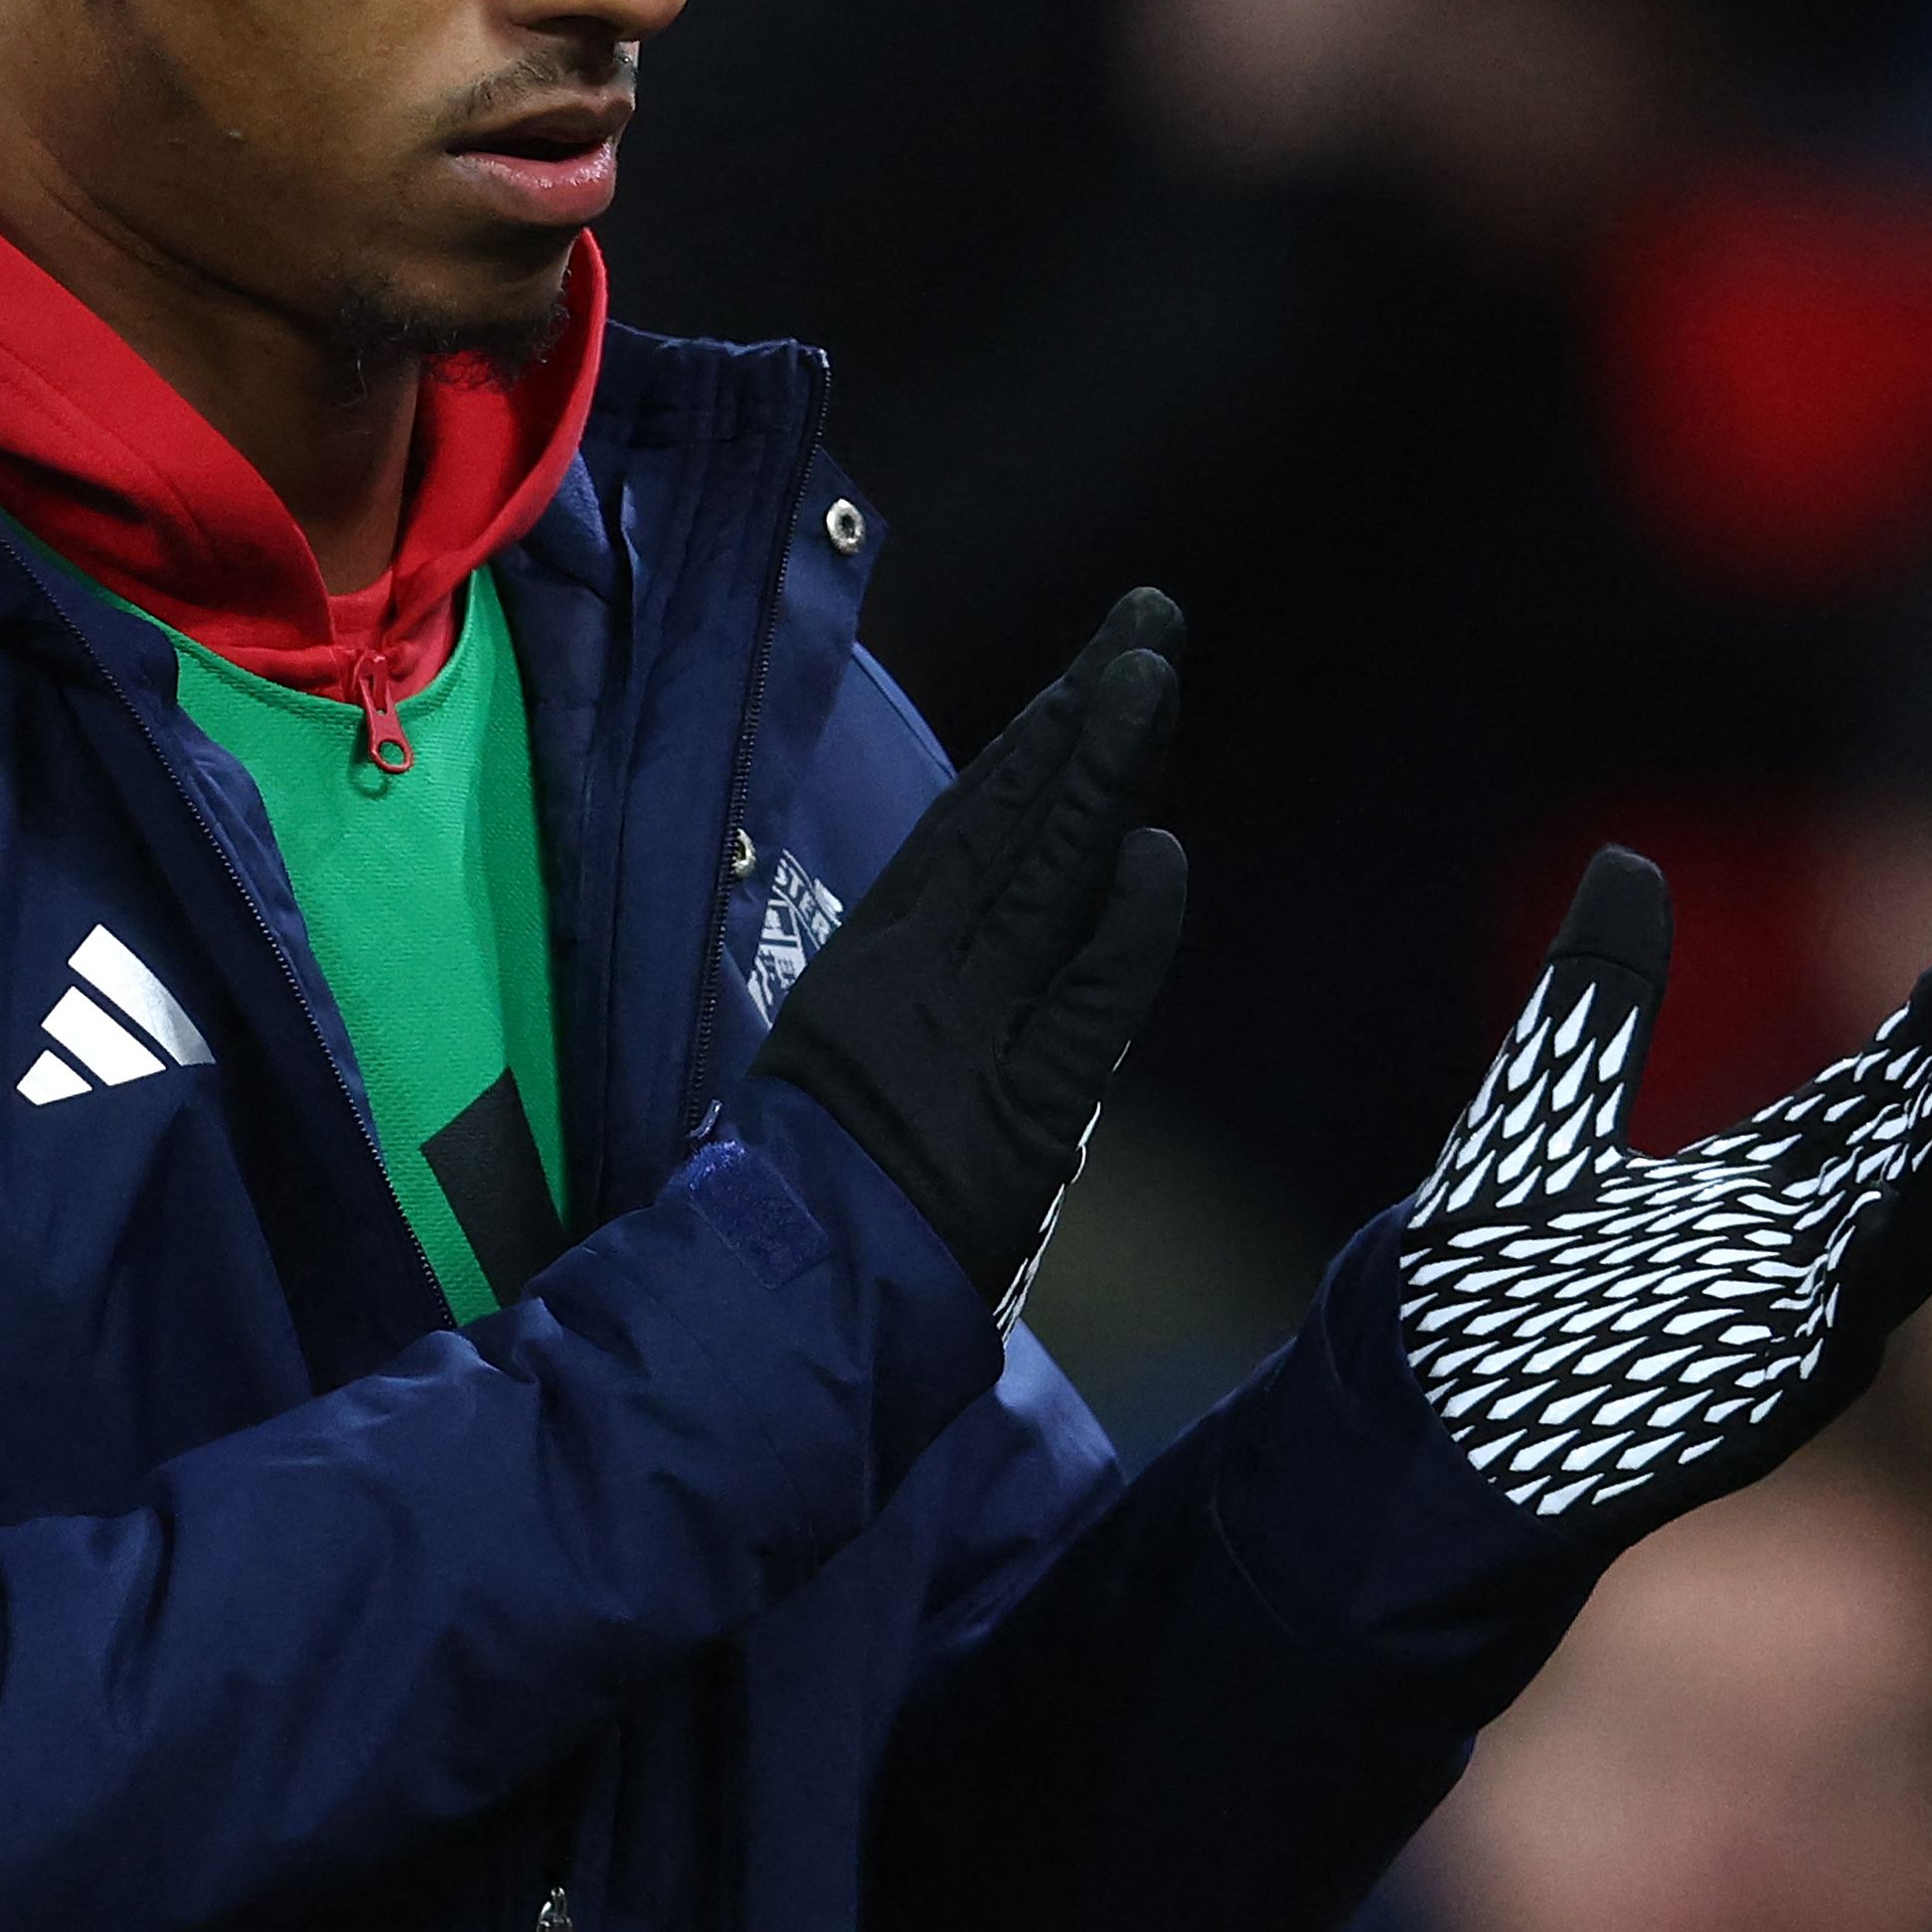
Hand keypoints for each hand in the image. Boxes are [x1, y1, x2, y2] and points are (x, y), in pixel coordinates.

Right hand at [756, 591, 1188, 1315]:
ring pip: (1042, 879)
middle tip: (1148, 620)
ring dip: (1102, 771)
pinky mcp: (1014, 1116)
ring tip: (1149, 674)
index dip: (1037, 745)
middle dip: (1085, 714)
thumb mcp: (833, 1081)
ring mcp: (964, 1038)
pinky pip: (1082, 1012)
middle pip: (1014, 821)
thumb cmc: (797, 1212)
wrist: (774, 1311)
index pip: (969, 831)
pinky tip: (1157, 854)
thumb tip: (958, 958)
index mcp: (870, 969)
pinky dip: (1123, 934)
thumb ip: (899, 1011)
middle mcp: (915, 979)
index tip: (1090, 672)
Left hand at [1395, 848, 1931, 1527]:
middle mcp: (1788, 1261)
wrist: (1416, 1412)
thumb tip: (1626, 858)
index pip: (1874, 1097)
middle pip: (1912, 1157)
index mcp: (1752, 1193)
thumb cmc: (1482, 1274)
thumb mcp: (1542, 1100)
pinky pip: (1827, 1347)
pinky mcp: (1743, 1412)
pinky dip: (1860, 1280)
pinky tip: (1883, 1207)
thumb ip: (1597, 992)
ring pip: (1898, 1245)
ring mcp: (1777, 1338)